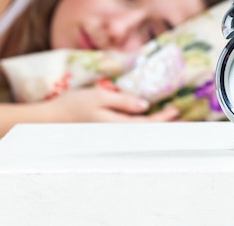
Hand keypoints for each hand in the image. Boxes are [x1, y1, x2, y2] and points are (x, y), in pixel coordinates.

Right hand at [44, 88, 179, 122]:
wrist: (51, 118)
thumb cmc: (73, 105)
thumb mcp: (99, 97)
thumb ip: (122, 101)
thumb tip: (144, 105)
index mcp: (116, 127)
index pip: (147, 125)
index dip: (163, 118)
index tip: (176, 110)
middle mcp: (115, 134)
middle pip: (146, 132)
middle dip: (164, 126)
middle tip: (182, 119)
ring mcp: (110, 135)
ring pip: (138, 132)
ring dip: (153, 126)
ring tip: (168, 119)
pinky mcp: (105, 133)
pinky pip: (129, 130)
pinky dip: (141, 125)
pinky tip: (145, 119)